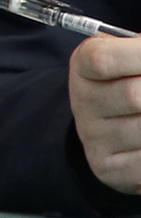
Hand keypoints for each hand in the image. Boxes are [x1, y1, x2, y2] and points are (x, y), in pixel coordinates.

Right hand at [69, 35, 140, 192]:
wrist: (111, 126)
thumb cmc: (130, 82)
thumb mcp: (129, 57)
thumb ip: (139, 49)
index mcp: (83, 66)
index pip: (103, 60)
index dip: (137, 55)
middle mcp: (82, 102)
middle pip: (133, 96)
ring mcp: (93, 137)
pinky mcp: (108, 168)